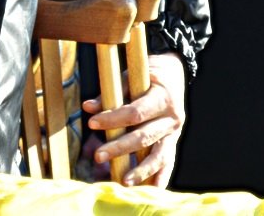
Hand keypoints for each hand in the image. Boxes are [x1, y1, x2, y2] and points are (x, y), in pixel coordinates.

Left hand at [82, 52, 185, 187]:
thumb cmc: (148, 73)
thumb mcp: (130, 75)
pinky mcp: (174, 141)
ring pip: (158, 154)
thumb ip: (111, 92)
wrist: (175, 73)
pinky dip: (160, 176)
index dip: (113, 119)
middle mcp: (172, 117)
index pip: (135, 112)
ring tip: (123, 181)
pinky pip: (168, 161)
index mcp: (162, 97)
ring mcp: (175, 132)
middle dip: (120, 148)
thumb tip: (88, 107)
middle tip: (98, 156)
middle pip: (144, 137)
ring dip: (141, 170)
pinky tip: (152, 189)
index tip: (92, 123)